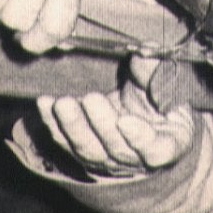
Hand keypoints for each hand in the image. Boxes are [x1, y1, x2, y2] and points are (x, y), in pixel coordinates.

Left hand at [34, 80, 197, 178]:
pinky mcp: (83, 153)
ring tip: (64, 103)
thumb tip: (146, 51)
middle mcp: (137, 159)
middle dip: (100, 124)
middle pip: (116, 150)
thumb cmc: (159, 99)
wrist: (143, 113)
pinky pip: (66, 142)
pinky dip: (54, 124)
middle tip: (91, 99)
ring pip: (87, 150)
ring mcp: (108, 161)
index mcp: (167, 145)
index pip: (155, 150)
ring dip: (73, 126)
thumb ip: (156, 72)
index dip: (140, 138)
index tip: (125, 120)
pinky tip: (46, 104)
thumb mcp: (167, 84)